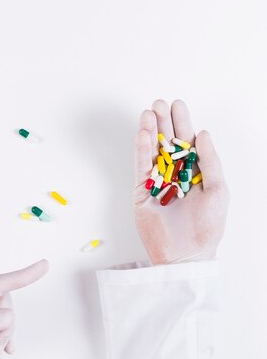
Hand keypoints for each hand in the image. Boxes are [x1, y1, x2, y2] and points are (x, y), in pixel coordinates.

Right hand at [133, 99, 228, 263]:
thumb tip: (203, 134)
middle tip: (158, 104)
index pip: (186, 142)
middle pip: (166, 142)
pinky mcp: (141, 191)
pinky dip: (141, 150)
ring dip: (148, 132)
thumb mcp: (218, 190)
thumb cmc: (207, 226)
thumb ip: (211, 161)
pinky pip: (141, 167)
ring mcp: (156, 181)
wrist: (186, 254)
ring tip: (147, 113)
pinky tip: (142, 135)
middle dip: (162, 122)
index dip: (181, 123)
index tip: (177, 105)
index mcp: (193, 172)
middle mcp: (173, 174)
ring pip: (151, 151)